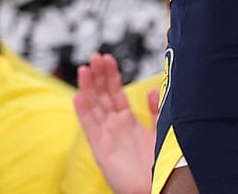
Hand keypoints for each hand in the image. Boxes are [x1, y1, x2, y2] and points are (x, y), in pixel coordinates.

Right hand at [73, 53, 158, 193]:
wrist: (158, 189)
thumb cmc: (159, 165)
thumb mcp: (159, 132)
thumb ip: (156, 111)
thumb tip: (153, 89)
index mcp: (126, 122)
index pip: (115, 93)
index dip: (111, 75)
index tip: (107, 58)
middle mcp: (114, 127)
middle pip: (102, 97)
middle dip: (98, 76)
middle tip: (95, 56)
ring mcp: (106, 138)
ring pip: (93, 108)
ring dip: (88, 88)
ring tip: (84, 69)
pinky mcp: (101, 151)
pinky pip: (90, 129)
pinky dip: (83, 112)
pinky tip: (78, 96)